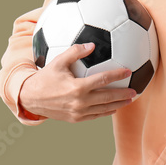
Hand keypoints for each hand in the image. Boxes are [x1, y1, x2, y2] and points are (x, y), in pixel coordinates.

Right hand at [18, 43, 137, 122]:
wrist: (30, 99)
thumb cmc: (45, 78)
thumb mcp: (58, 62)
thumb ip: (75, 52)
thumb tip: (92, 45)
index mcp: (77, 87)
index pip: (103, 80)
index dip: (117, 75)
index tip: (128, 71)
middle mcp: (80, 102)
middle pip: (107, 98)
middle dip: (122, 94)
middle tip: (135, 90)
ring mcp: (78, 112)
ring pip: (103, 109)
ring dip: (118, 104)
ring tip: (129, 100)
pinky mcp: (75, 119)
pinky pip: (94, 116)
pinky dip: (105, 112)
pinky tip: (113, 108)